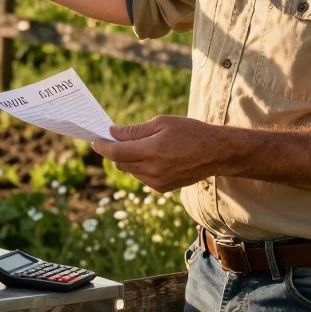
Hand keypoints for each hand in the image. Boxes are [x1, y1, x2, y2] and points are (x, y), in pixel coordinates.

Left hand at [91, 115, 220, 191]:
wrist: (215, 153)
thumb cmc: (190, 132)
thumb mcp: (162, 123)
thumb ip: (135, 130)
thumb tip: (113, 132)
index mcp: (151, 151)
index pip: (116, 152)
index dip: (102, 146)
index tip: (95, 140)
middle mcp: (152, 170)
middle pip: (120, 162)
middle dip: (114, 151)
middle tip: (114, 138)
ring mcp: (157, 182)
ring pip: (130, 170)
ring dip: (128, 159)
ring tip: (141, 146)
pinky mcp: (162, 188)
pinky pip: (141, 177)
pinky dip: (140, 167)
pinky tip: (152, 157)